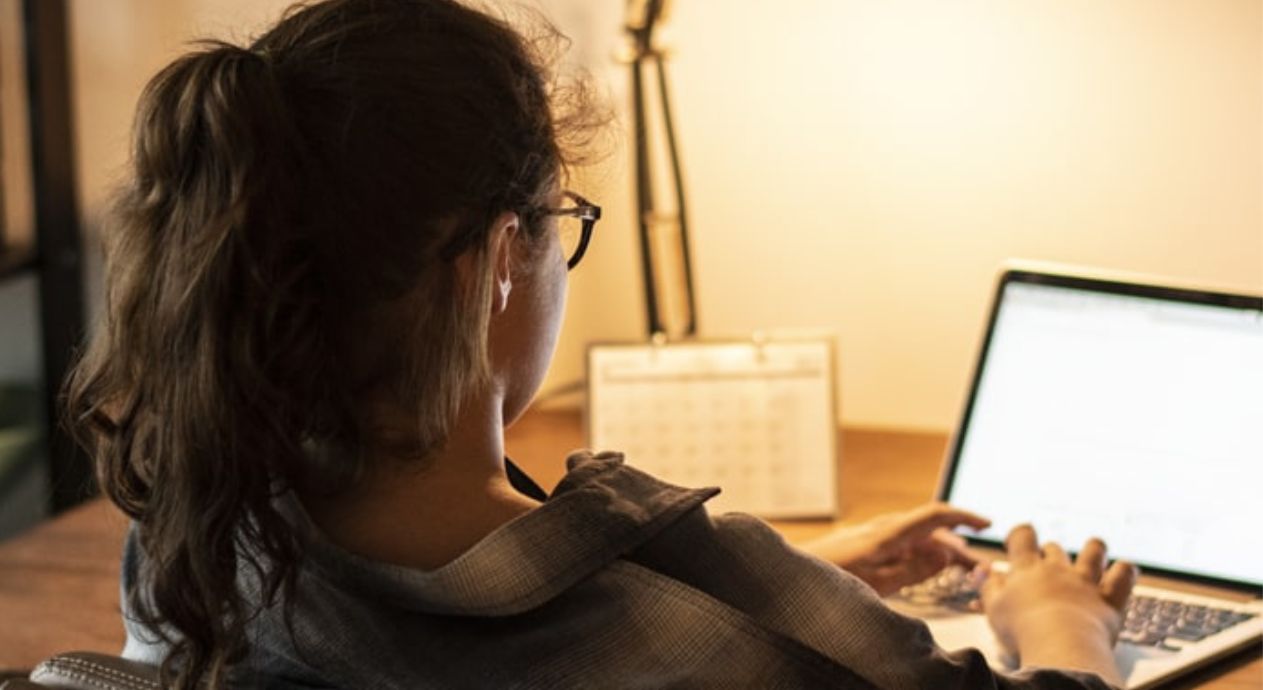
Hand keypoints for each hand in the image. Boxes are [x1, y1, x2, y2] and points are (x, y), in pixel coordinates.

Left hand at [803, 503, 990, 595]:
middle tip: (980, 567)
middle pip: (930, 529)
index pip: (935, 514)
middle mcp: (883, 528)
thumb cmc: (830, 579)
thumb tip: (945, 554)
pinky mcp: (866, 544)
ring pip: (917, 537)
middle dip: (958, 544)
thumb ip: (912, 570)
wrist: (791, 575)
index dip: (964, 516)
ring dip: (941, 551)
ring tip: (961, 570)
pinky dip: (922, 554)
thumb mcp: (877, 583)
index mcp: (889, 533)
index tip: (988, 524)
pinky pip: (903, 544)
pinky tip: (928, 567)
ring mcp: (874, 534)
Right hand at [982, 524, 1136, 682]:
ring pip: (1093, 550)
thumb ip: (987, 585)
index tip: (1017, 543)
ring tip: (1090, 554)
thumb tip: (981, 568)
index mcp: (1027, 568)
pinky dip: (1125, 570)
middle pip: (1054, 548)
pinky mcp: (1109, 597)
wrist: (1060, 646)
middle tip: (1045, 568)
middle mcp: (1057, 569)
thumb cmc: (1022, 630)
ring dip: (1092, 549)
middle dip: (1049, 553)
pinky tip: (1123, 571)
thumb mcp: (994, 608)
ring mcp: (1086, 581)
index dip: (1021, 534)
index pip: (1024, 535)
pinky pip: (1124, 573)